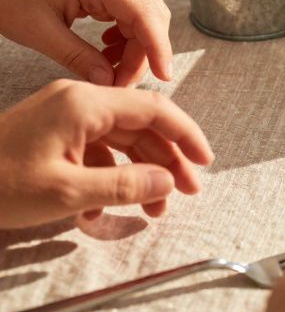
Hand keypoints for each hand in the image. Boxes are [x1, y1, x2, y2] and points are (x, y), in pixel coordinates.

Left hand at [0, 0, 171, 86]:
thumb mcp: (40, 33)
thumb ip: (79, 58)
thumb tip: (110, 83)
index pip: (145, 13)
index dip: (158, 47)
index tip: (164, 75)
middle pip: (150, 16)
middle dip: (144, 53)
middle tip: (121, 83)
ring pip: (144, 16)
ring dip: (135, 47)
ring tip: (110, 70)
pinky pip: (130, 12)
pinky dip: (126, 36)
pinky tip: (105, 51)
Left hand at [0, 80, 213, 228]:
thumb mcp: (68, 192)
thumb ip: (125, 186)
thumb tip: (167, 181)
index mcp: (85, 103)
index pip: (154, 109)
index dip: (185, 135)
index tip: (204, 161)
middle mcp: (79, 101)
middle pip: (140, 126)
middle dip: (166, 161)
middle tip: (186, 192)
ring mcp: (64, 115)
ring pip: (120, 141)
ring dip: (140, 174)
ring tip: (152, 209)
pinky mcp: (52, 132)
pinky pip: (94, 150)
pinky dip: (107, 177)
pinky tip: (100, 211)